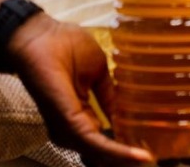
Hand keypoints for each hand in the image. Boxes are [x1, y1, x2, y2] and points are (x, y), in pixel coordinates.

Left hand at [6, 13, 152, 165]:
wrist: (38, 34)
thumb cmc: (62, 45)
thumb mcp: (96, 69)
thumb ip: (108, 94)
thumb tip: (121, 114)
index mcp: (78, 115)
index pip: (102, 142)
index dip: (125, 150)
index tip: (149, 154)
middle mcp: (70, 127)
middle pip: (101, 155)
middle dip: (126, 160)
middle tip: (151, 161)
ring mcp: (67, 127)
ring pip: (100, 155)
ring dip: (125, 159)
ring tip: (148, 160)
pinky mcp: (67, 120)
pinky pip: (94, 144)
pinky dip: (117, 152)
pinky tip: (136, 156)